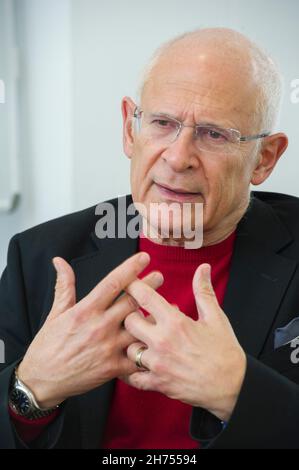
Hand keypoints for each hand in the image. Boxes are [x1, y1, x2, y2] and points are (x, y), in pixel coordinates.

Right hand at [18, 252, 162, 407]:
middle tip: (159, 276)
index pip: (113, 283)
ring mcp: (108, 347)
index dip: (131, 268)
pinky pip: (137, 356)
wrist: (42, 380)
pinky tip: (158, 340)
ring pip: (140, 327)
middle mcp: (100, 326)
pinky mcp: (113, 367)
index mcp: (86, 310)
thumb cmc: (48, 346)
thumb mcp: (55, 313)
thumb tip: (60, 261)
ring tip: (167, 307)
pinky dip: (148, 348)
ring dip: (153, 316)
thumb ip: (64, 286)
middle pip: (132, 301)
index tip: (144, 258)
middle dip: (149, 287)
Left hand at [123, 264, 245, 421]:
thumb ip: (203, 291)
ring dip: (134, 344)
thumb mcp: (216, 317)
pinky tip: (143, 366)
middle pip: (129, 321)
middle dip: (133, 316)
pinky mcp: (158, 383)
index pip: (144, 296)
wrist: (233, 386)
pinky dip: (134, 372)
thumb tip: (202, 268)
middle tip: (141, 316)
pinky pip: (133, 377)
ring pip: (129, 349)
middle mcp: (162, 341)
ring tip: (146, 342)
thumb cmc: (225, 352)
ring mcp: (158, 364)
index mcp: (175, 322)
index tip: (130, 284)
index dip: (133, 286)